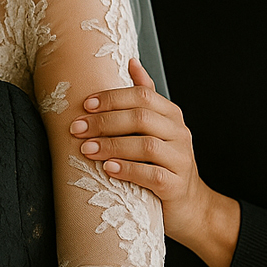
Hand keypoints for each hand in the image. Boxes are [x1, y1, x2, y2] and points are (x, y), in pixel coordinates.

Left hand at [70, 59, 239, 266]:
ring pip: (146, 145)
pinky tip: (108, 168)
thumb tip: (132, 61)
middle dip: (105, 121)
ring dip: (112, 145)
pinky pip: (152, 175)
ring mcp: (181, 160)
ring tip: (86, 149)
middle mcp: (180, 133)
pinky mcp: (176, 186)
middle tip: (77, 128)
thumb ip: (145, 96)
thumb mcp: (157, 128)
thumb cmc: (164, 163)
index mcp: (171, 115)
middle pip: (141, 118)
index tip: (85, 105)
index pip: (143, 95)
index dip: (112, 98)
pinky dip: (128, 170)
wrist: (190, 206)